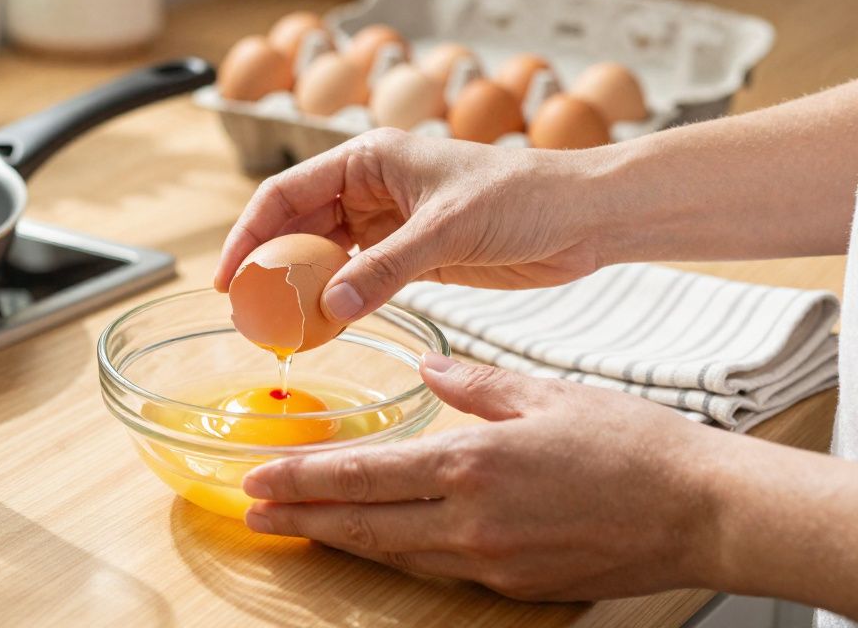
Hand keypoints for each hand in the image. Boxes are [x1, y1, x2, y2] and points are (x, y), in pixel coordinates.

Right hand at [213, 129, 610, 322]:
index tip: (228, 278)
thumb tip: (330, 307)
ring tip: (278, 328)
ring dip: (301, 290)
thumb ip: (387, 267)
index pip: (285, 193)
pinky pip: (359, 280)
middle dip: (270, 268)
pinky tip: (322, 327)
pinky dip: (338, 303)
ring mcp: (390, 224)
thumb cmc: (525, 196)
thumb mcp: (448, 228)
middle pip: (298, 228)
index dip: (248, 234)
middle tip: (248, 314)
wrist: (584, 217)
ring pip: (325, 258)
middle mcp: (371, 188)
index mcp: (369, 158)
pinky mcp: (413, 256)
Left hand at [241, 354, 722, 601]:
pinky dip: (401, 553)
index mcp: (472, 464)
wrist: (702, 510)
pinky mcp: (516, 585)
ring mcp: (492, 561)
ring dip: (344, 540)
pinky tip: (385, 540)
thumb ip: (476, 384)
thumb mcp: (547, 394)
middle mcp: (471, 521)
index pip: (362, 477)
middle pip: (364, 525)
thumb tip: (429, 370)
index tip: (257, 481)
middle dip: (302, 518)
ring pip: (396, 554)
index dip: (303, 482)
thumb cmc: (633, 446)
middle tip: (253, 514)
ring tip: (303, 527)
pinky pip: (440, 569)